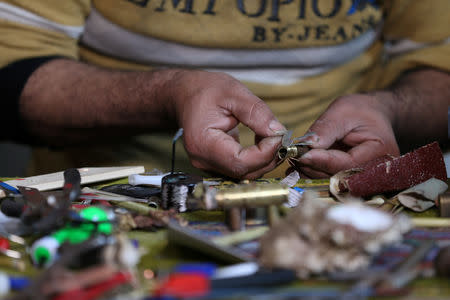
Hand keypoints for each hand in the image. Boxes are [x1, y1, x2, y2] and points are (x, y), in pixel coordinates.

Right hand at [167, 70, 284, 178]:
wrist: (184, 95)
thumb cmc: (204, 90)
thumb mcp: (234, 93)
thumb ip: (257, 113)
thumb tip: (278, 132)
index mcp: (203, 143)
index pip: (240, 161)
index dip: (265, 153)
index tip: (278, 135)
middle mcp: (203, 160)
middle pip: (244, 172)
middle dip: (268, 157)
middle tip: (281, 136)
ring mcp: (208, 165)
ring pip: (245, 173)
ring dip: (265, 160)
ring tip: (273, 137)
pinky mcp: (215, 165)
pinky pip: (241, 169)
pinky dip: (256, 159)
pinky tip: (262, 142)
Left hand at [291, 93, 399, 177]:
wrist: (372, 115)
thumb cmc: (360, 110)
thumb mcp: (342, 111)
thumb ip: (325, 129)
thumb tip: (306, 146)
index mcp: (380, 151)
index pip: (347, 164)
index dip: (322, 161)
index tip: (301, 155)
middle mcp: (374, 170)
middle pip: (338, 177)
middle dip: (313, 167)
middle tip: (293, 156)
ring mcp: (363, 178)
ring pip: (330, 181)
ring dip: (310, 172)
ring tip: (294, 159)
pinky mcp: (350, 178)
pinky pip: (329, 180)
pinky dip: (313, 173)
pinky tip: (300, 165)